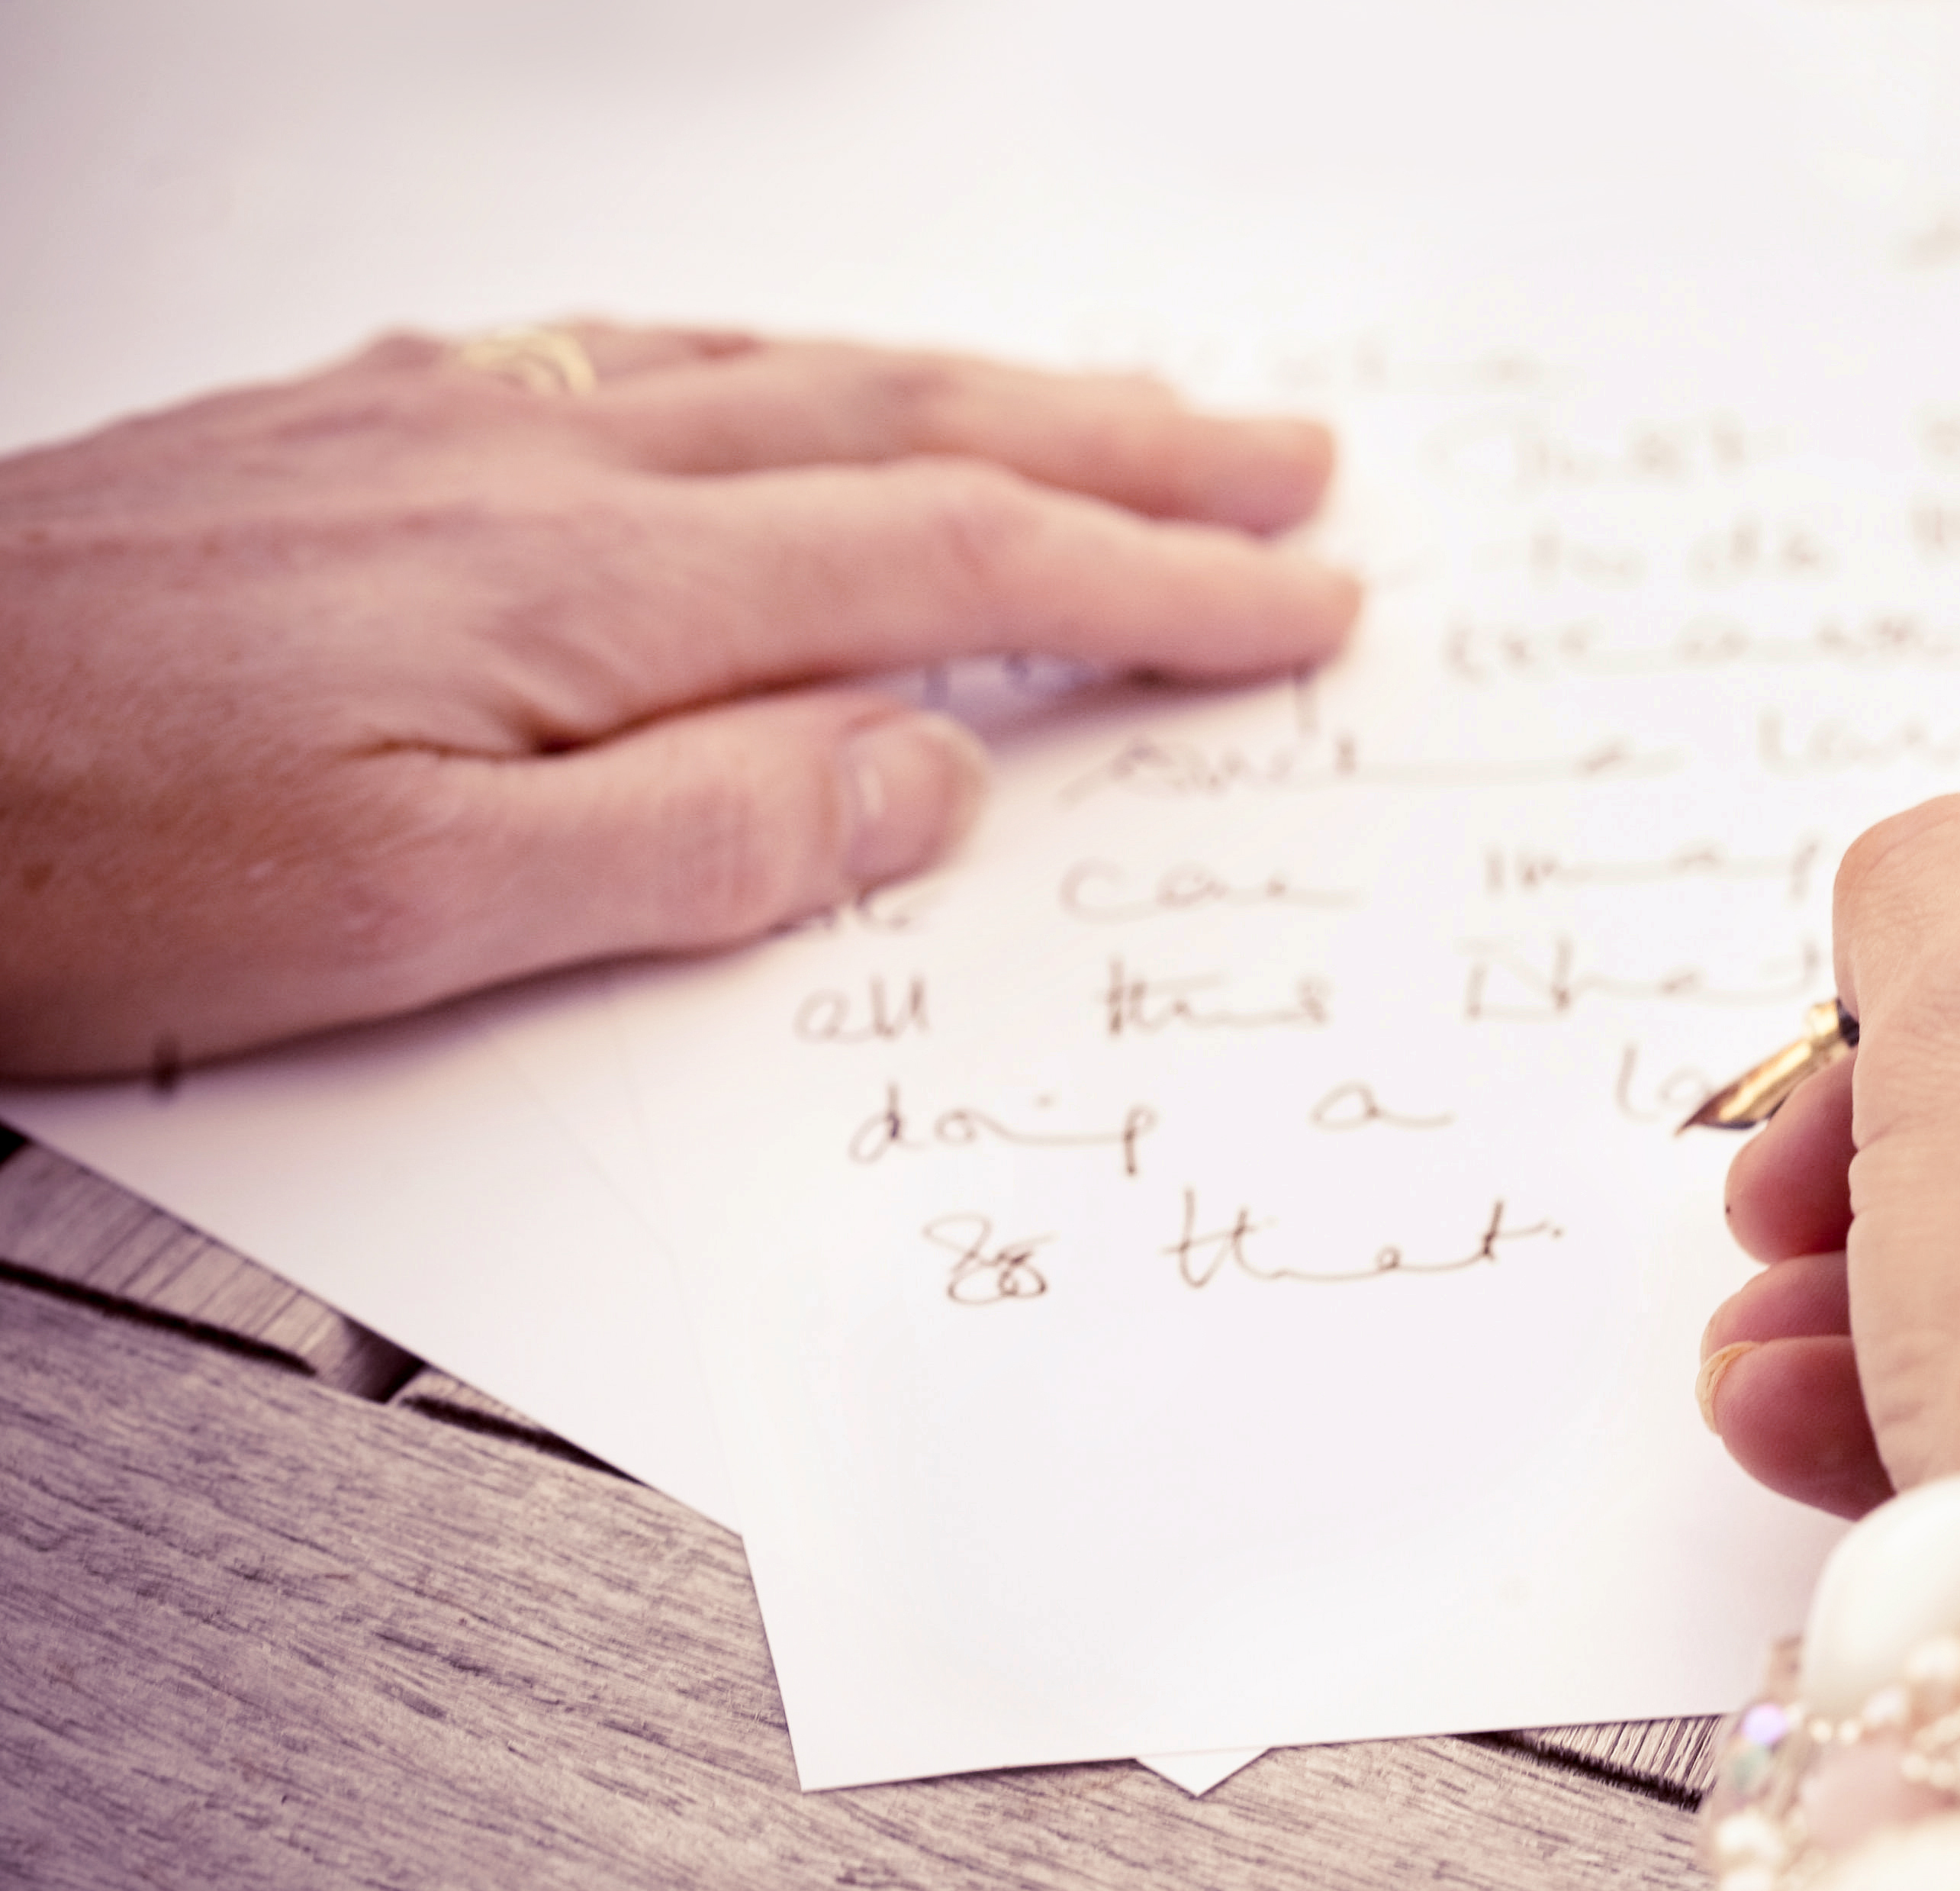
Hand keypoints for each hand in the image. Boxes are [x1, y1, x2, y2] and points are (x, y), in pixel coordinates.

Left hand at [0, 324, 1359, 1077]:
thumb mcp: (415, 922)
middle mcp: (535, 464)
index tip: (1296, 604)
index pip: (951, 567)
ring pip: (792, 372)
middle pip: (909, 427)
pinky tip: (811, 381)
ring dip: (991, 390)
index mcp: (584, 589)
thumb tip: (926, 778)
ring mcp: (445, 422)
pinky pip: (648, 356)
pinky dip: (798, 366)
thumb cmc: (72, 851)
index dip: (1153, 587)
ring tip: (1119, 412)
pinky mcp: (360, 425)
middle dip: (1130, 450)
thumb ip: (703, 840)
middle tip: (1289, 464)